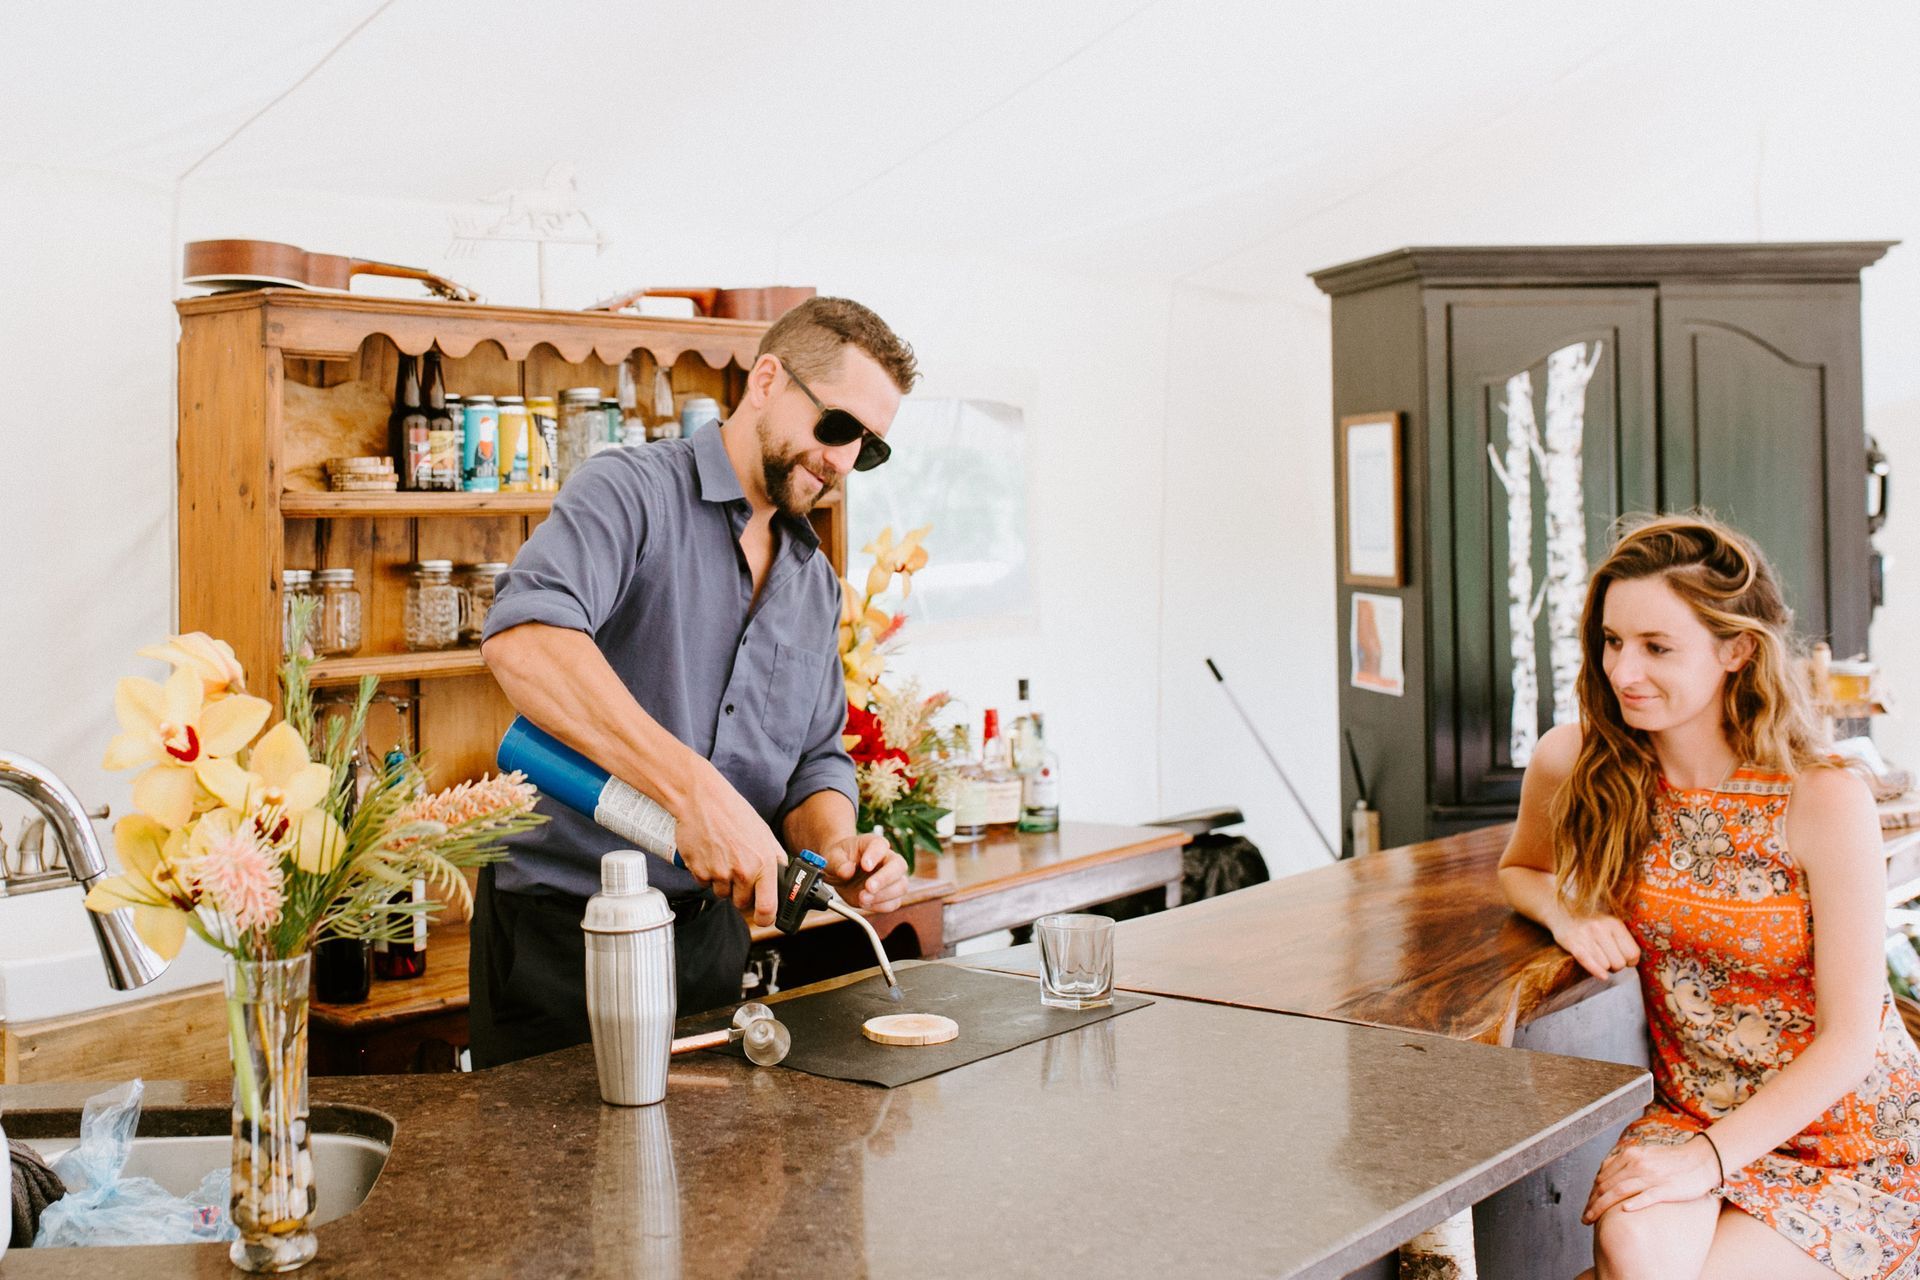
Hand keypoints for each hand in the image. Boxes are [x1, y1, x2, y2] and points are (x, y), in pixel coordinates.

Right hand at [669, 761, 785, 926]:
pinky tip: (710, 854)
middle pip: (742, 903)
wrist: (703, 800)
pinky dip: (706, 874)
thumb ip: (774, 860)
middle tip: (738, 871)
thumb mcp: (764, 834)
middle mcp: (743, 871)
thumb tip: (783, 881)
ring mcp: (719, 873)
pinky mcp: (699, 871)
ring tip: (723, 857)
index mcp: (764, 863)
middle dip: (741, 893)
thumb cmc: (734, 814)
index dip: (766, 918)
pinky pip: (705, 884)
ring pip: (722, 894)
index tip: (763, 918)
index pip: (767, 907)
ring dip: (723, 883)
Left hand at [819, 833, 908, 914]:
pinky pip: (894, 903)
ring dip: (882, 896)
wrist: (838, 872)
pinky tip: (866, 904)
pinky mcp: (889, 895)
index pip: (881, 845)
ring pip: (901, 886)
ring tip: (862, 898)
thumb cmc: (838, 860)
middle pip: (899, 865)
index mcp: (873, 844)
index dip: (875, 855)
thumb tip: (847, 871)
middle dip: (885, 878)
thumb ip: (838, 863)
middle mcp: (887, 859)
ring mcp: (891, 877)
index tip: (865, 865)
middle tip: (868, 887)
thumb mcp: (832, 858)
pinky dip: (880, 906)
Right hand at [1551, 909, 1641, 980]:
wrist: (1562, 913)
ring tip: (1598, 958)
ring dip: (1603, 967)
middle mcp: (1601, 928)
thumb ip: (1623, 940)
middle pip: (1619, 963)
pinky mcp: (1572, 943)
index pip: (1633, 953)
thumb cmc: (1591, 923)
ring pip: (1605, 966)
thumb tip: (1633, 962)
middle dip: (1615, 966)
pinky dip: (1596, 971)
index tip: (1623, 959)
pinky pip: (1588, 962)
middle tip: (1608, 959)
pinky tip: (1602, 976)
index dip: (1630, 961)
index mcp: (1614, 923)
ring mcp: (1586, 935)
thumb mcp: (1610, 924)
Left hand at [1583, 1136, 1721, 1222]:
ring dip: (1601, 1207)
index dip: (1592, 1193)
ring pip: (1619, 1192)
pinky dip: (1633, 1203)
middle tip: (1584, 1218)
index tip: (1587, 1205)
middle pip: (1606, 1186)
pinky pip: (1647, 1196)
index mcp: (1630, 1155)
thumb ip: (1625, 1163)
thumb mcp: (1643, 1154)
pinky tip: (1623, 1211)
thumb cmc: (1673, 1160)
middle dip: (1592, 1203)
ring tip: (1591, 1220)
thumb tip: (1605, 1174)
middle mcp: (1637, 1164)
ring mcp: (1651, 1176)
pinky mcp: (1667, 1188)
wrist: (1702, 1158)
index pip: (1603, 1176)